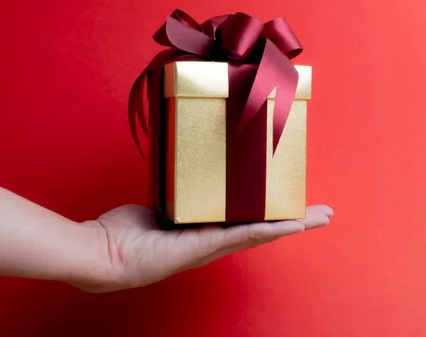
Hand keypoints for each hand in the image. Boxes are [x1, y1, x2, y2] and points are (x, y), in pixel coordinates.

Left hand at [76, 204, 332, 292]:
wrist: (103, 254)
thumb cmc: (125, 233)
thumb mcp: (159, 204)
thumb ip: (177, 193)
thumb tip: (183, 171)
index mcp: (205, 231)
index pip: (247, 222)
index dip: (273, 215)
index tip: (292, 205)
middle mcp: (213, 241)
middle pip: (263, 229)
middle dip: (294, 222)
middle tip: (321, 214)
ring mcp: (211, 246)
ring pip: (260, 233)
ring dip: (291, 226)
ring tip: (317, 219)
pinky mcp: (204, 246)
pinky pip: (242, 235)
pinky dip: (268, 229)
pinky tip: (290, 225)